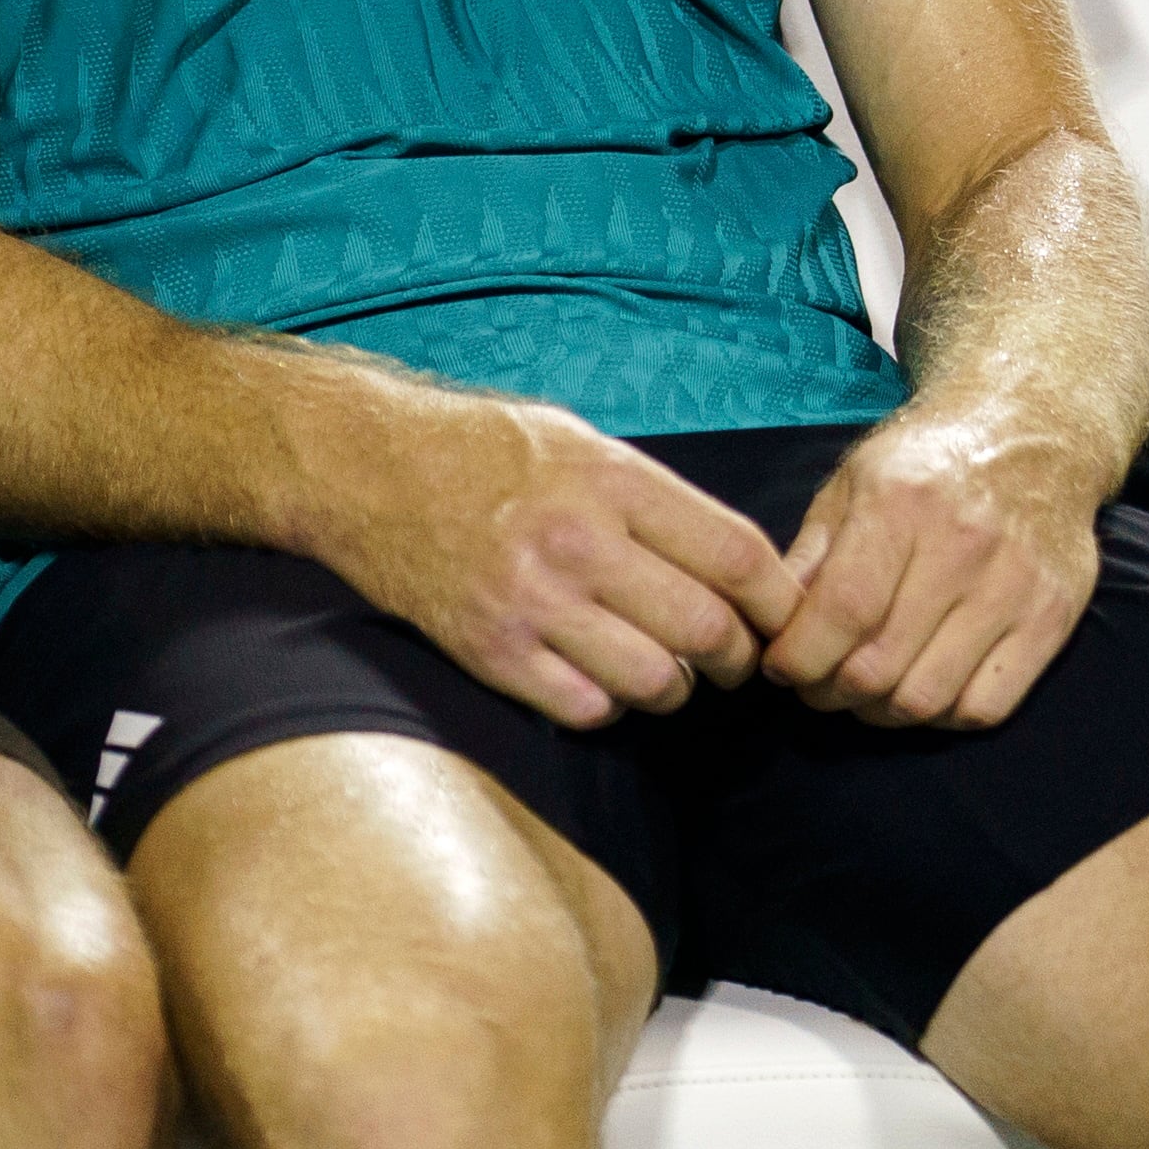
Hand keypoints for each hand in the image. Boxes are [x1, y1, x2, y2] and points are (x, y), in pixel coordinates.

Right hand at [316, 389, 799, 728]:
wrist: (367, 467)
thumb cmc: (485, 449)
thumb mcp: (580, 441)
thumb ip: (655, 499)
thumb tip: (737, 568)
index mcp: (611, 479)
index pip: (738, 555)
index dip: (777, 600)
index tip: (781, 616)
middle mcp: (577, 541)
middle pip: (707, 629)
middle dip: (739, 657)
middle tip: (735, 659)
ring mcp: (531, 601)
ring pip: (656, 682)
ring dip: (676, 687)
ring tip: (666, 669)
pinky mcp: (492, 651)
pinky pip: (588, 707)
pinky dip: (609, 704)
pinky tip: (600, 675)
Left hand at [760, 411, 1109, 728]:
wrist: (1034, 434)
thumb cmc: (928, 462)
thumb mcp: (855, 480)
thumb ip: (813, 551)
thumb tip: (772, 622)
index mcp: (902, 503)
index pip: (843, 609)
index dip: (801, 656)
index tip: (781, 668)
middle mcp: (964, 545)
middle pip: (880, 665)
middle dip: (830, 692)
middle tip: (816, 685)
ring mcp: (1015, 586)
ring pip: (928, 698)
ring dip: (881, 713)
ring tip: (863, 692)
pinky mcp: (1053, 619)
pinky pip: (985, 708)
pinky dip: (940, 718)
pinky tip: (921, 691)